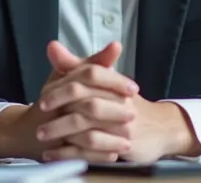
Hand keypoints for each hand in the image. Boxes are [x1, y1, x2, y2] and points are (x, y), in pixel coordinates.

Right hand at [0, 41, 132, 160]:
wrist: (27, 131)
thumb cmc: (55, 100)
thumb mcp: (72, 77)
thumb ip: (95, 63)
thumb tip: (116, 45)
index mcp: (60, 82)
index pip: (89, 74)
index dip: (113, 80)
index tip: (133, 88)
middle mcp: (55, 103)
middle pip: (89, 105)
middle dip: (114, 111)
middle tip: (133, 115)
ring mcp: (54, 128)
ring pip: (85, 133)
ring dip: (109, 138)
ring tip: (129, 140)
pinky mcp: (56, 150)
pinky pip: (80, 154)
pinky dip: (98, 155)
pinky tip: (114, 154)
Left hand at [37, 43, 200, 163]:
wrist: (160, 127)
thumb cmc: (124, 102)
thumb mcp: (102, 80)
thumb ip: (76, 65)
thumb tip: (52, 46)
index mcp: (114, 83)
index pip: (89, 77)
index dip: (64, 87)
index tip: (43, 96)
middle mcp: (122, 103)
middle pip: (88, 105)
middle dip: (60, 111)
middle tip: (40, 116)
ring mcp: (123, 126)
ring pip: (88, 130)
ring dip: (62, 133)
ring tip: (42, 136)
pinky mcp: (123, 146)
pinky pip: (93, 152)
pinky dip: (70, 153)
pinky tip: (54, 153)